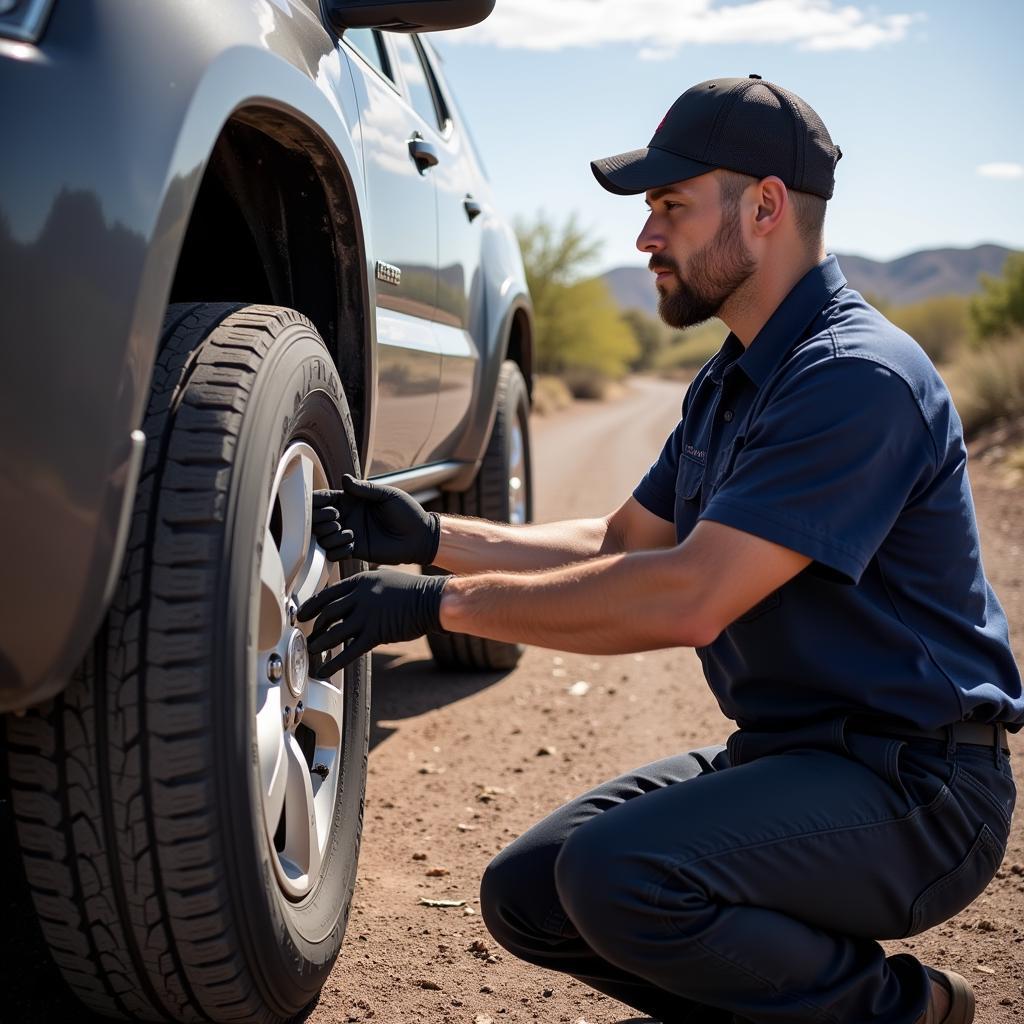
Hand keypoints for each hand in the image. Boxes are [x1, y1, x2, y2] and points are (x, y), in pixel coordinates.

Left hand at [297, 568, 448, 675]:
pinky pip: (349, 651)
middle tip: (306, 635)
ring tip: (310, 651)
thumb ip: (365, 589)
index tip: (302, 614)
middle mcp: (360, 597)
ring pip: (334, 633)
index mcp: (361, 582)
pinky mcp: (375, 634)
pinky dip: (334, 663)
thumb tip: (351, 599)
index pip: (328, 594)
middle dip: (314, 626)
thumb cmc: (412, 591)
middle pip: (328, 614)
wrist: (432, 600)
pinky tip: (324, 671)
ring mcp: (367, 616)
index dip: (312, 606)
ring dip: (319, 644)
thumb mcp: (383, 580)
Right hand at [312, 474, 440, 565]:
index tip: (327, 504)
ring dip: (330, 535)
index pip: (323, 499)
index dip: (317, 501)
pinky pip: (332, 554)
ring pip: (322, 537)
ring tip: (349, 534)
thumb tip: (344, 479)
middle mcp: (346, 517)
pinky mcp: (354, 551)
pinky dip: (337, 550)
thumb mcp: (387, 495)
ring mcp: (348, 535)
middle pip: (316, 519)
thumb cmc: (407, 512)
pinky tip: (352, 545)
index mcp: (351, 500)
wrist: (419, 537)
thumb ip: (365, 488)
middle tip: (337, 518)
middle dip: (320, 518)